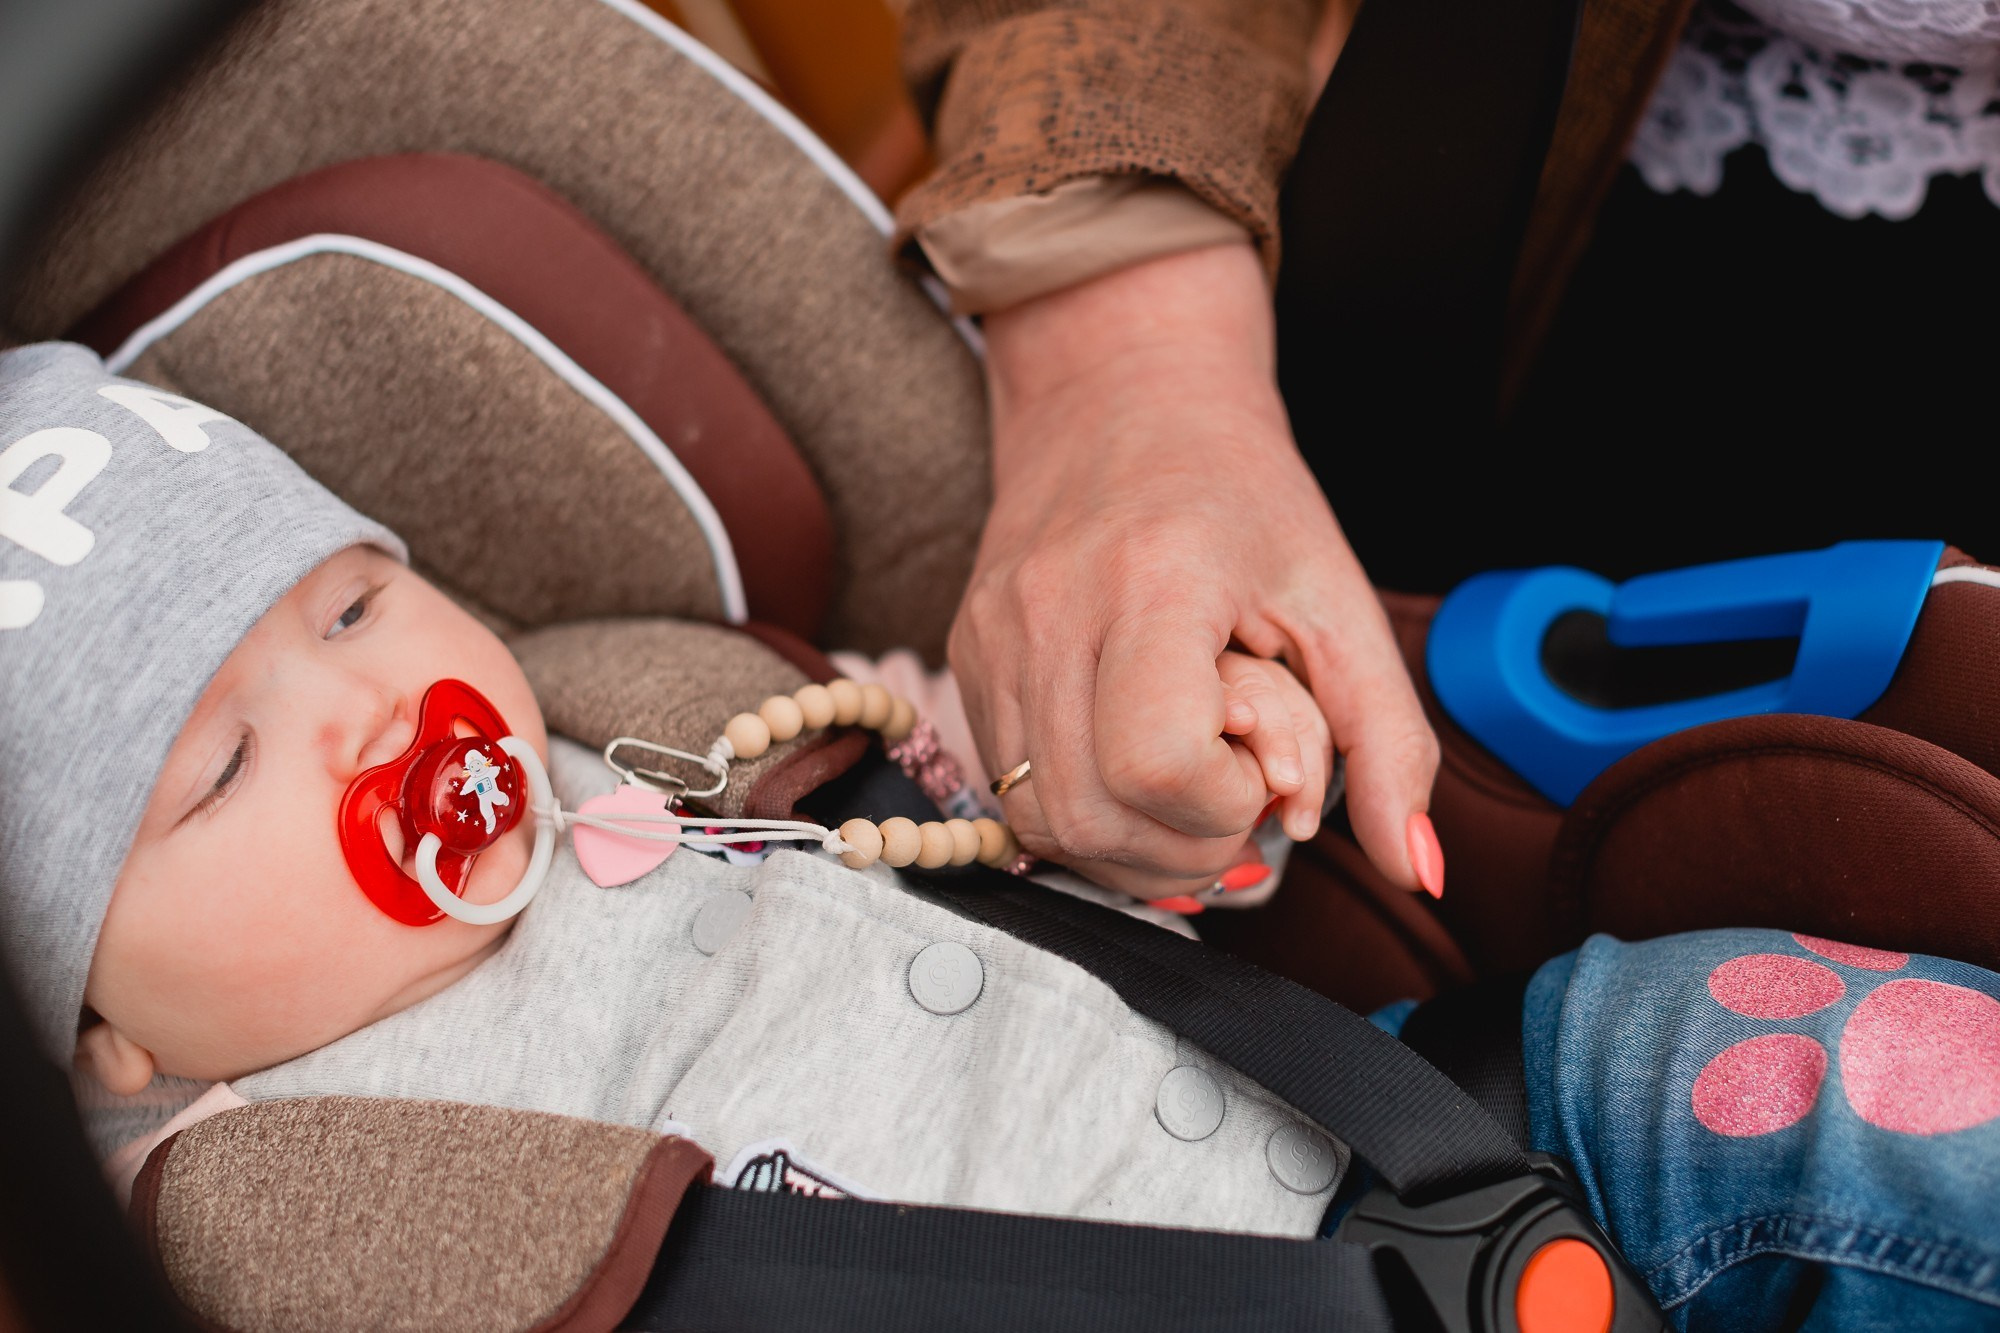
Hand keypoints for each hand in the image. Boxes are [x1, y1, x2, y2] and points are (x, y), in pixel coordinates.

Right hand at [955, 242, 1440, 897]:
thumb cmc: (1243, 497)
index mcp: (1155, 580)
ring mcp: (991, 635)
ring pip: (1039, 822)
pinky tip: (1132, 777)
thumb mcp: (1342, 603)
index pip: (1156, 764)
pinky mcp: (963, 655)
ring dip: (1128, 851)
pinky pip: (1008, 790)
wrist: (1122, 393)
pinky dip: (1081, 816)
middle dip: (1182, 850)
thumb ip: (1391, 741)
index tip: (1260, 771)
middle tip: (1233, 803)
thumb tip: (1420, 873)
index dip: (1219, 805)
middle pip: (1090, 817)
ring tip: (1186, 796)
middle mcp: (1050, 609)